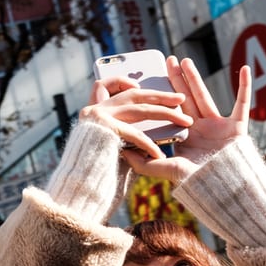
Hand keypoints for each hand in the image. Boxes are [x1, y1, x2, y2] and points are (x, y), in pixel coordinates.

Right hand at [77, 77, 192, 159]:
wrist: (80, 184)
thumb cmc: (99, 170)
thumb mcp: (110, 145)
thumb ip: (123, 131)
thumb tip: (149, 119)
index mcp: (94, 112)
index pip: (103, 85)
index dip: (121, 81)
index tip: (138, 85)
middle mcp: (94, 110)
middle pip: (133, 95)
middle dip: (160, 96)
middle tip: (181, 98)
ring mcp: (98, 117)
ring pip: (140, 109)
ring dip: (167, 114)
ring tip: (185, 120)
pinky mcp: (105, 128)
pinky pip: (135, 134)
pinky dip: (150, 144)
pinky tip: (161, 153)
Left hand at [122, 57, 250, 182]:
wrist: (226, 191)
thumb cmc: (199, 183)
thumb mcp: (168, 170)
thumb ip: (145, 163)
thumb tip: (123, 151)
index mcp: (186, 137)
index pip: (172, 112)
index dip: (163, 96)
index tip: (153, 80)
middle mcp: (202, 129)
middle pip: (187, 99)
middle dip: (177, 80)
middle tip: (168, 61)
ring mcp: (220, 127)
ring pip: (206, 97)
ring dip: (196, 78)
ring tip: (186, 60)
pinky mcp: (238, 127)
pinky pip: (243, 103)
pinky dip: (245, 87)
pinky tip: (244, 68)